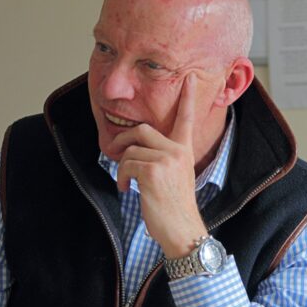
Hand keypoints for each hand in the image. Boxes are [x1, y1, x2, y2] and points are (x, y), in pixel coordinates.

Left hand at [111, 73, 207, 258]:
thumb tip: (132, 153)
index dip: (187, 98)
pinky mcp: (153, 171)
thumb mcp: (175, 177)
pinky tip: (127, 189)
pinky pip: (126, 164)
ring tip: (126, 183)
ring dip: (122, 167)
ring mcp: (167, 160)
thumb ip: (163, 159)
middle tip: (117, 152)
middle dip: (123, 139)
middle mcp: (178, 151)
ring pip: (130, 150)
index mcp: (185, 151)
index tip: (189, 78)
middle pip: (143, 129)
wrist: (182, 229)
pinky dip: (121, 177)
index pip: (187, 119)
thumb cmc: (175, 207)